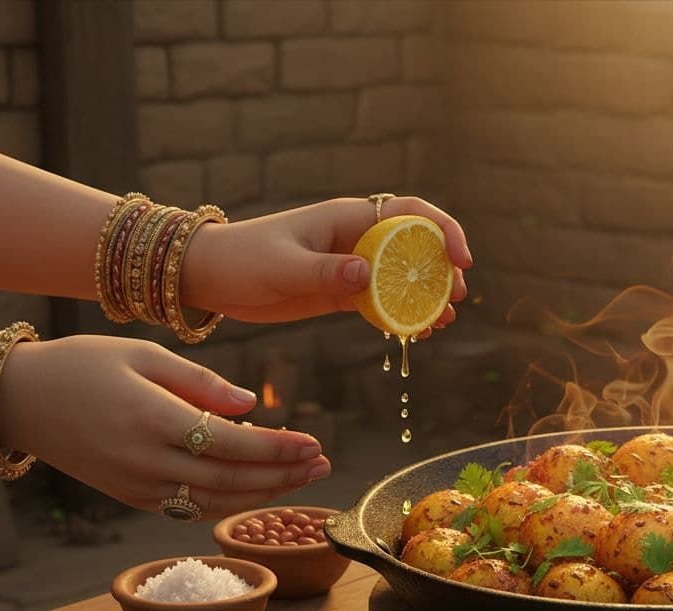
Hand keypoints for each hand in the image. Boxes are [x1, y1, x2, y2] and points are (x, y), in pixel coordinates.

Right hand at [0, 335, 330, 518]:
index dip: (278, 448)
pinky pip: (190, 508)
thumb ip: (201, 382)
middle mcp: (146, 461)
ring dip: (265, 494)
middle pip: (232, 480)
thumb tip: (252, 407)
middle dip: (284, 475)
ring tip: (304, 476)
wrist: (20, 400)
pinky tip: (259, 487)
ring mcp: (137, 486)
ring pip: (215, 502)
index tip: (314, 442)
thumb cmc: (84, 364)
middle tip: (324, 464)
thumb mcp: (143, 354)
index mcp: (153, 419)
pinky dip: (230, 502)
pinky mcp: (131, 497)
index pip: (233, 444)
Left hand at [179, 196, 472, 329]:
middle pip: (416, 247)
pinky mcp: (341, 292)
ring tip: (441, 324)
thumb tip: (368, 274)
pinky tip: (414, 335)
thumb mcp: (283, 266)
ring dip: (426, 298)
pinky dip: (401, 316)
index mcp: (348, 218)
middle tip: (457, 299)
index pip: (411, 214)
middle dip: (443, 270)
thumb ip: (325, 272)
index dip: (444, 231)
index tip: (462, 260)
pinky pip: (382, 301)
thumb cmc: (242, 260)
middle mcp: (356, 238)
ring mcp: (351, 266)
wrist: (210, 277)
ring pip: (403, 277)